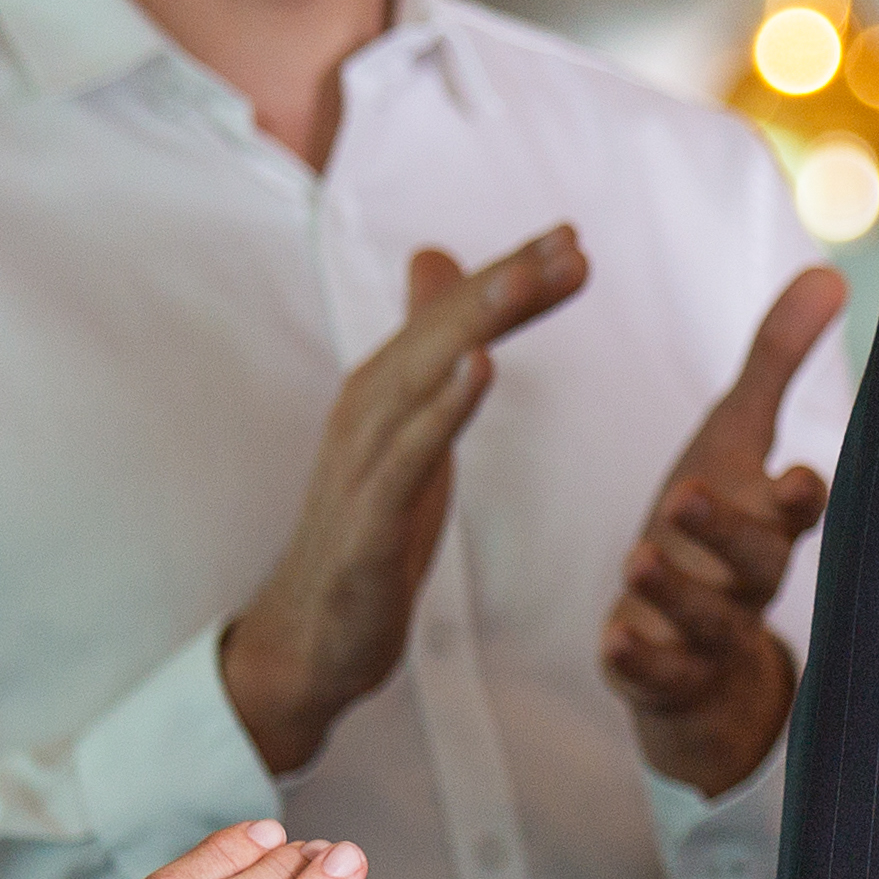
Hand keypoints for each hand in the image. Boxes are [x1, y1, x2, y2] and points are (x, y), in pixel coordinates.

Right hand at [223, 229, 591, 777]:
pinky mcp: (367, 521)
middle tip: (569, 242)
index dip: (509, 275)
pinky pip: (407, 455)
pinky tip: (481, 368)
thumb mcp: (412, 433)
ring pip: (421, 377)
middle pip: (441, 332)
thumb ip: (429, 354)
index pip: (453, 319)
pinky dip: (442, 408)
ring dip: (473, 324)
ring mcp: (363, 464)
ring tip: (524, 279)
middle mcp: (367, 411)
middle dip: (505, 283)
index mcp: (385, 392)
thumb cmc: (366, 532)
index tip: (571, 238)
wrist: (308, 640)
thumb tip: (437, 266)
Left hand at [602, 266, 846, 796]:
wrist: (706, 660)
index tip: (798, 478)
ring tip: (638, 559)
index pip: (798, 508)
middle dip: (726, 531)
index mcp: (766, 519)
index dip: (800, 495)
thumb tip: (827, 272)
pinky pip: (657, 674)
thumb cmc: (719, 528)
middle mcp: (746, 577)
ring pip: (707, 618)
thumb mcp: (739, 442)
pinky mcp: (665, 676)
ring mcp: (709, 632)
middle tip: (684, 497)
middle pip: (756, 560)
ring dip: (675, 591)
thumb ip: (777, 362)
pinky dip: (638, 659)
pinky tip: (613, 641)